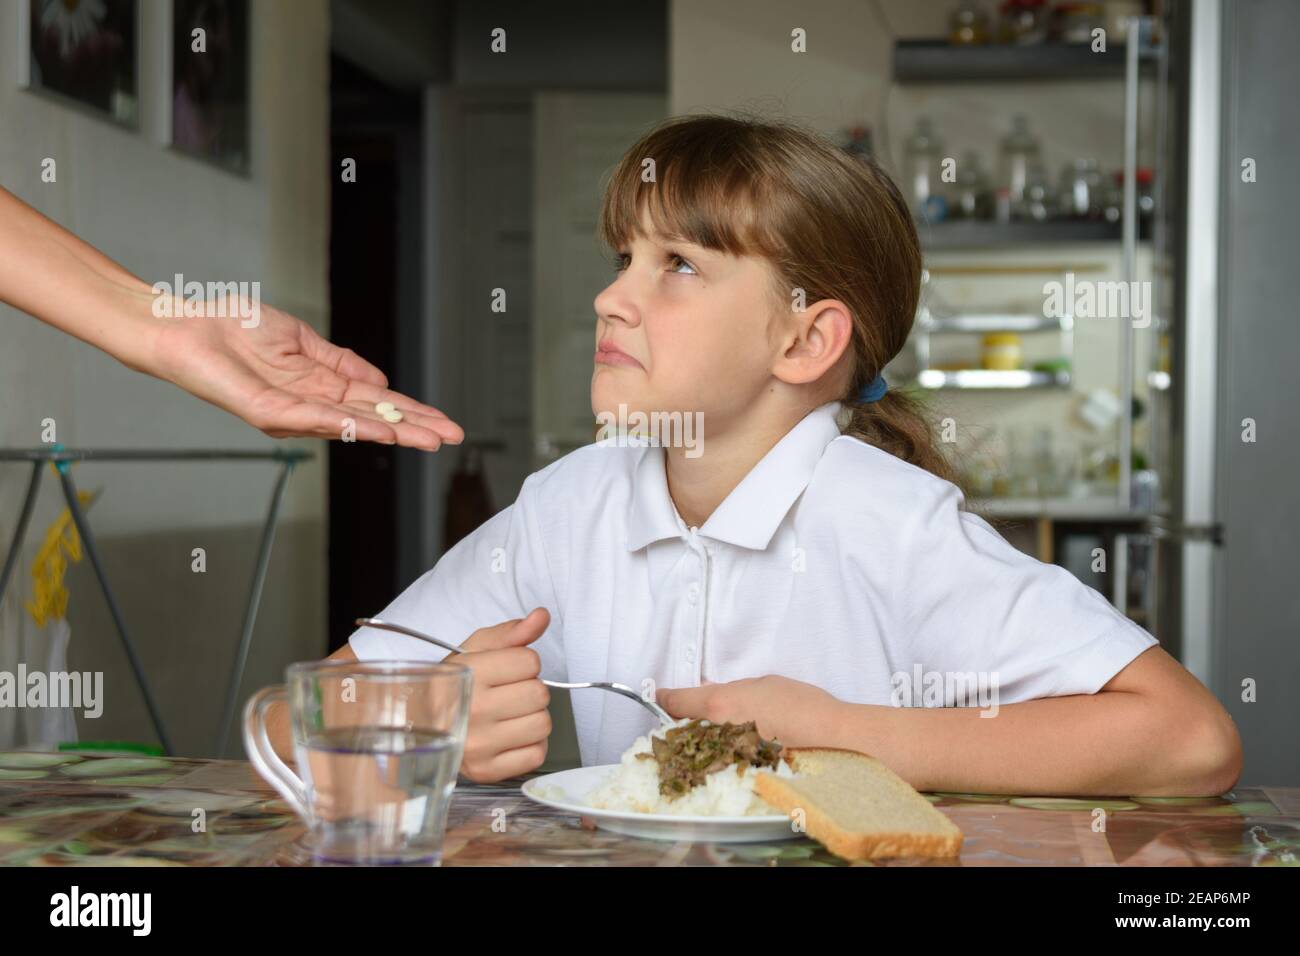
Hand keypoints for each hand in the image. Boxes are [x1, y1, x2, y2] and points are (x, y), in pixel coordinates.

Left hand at [149, 299, 463, 449]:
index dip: (412, 412)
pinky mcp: (268, 412)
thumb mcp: (302, 340)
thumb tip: (382, 384)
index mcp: (320, 386)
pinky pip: (316, 420)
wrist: (185, 327)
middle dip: (414, 429)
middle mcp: (310, 406)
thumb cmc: (232, 328)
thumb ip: (342, 363)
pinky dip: (351, 424)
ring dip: (393, 433)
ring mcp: (291, 413)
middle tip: (451, 438)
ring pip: (352, 425)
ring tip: (427, 439)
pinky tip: (379, 428)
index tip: (445, 423)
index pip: (376, 402)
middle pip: (373, 418)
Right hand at [447, 608, 552, 782]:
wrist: (418, 724)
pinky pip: (536, 755)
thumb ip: (511, 632)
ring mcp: (479, 745)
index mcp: (470, 674)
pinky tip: (509, 736)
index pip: (530, 662)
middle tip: (508, 693)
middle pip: (539, 694)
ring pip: (542, 725)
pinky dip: (530, 745)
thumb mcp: (475, 649)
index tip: (507, 670)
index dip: (523, 662)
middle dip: (529, 689)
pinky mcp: (487, 772)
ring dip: (532, 718)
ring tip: (509, 715)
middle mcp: (473, 710)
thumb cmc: (453, 683)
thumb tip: (542, 616)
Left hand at [655, 675, 844, 747]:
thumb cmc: (801, 703)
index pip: (676, 701)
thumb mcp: (761, 684)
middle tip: (687, 717)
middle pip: (684, 728)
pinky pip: (720, 762)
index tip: (659, 696)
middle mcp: (717, 732)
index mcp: (718, 704)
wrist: (831, 735)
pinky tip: (729, 751)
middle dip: (683, 722)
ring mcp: (728, 756)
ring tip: (711, 735)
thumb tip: (715, 695)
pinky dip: (719, 756)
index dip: (664, 698)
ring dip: (701, 741)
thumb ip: (732, 691)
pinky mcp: (742, 772)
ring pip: (700, 747)